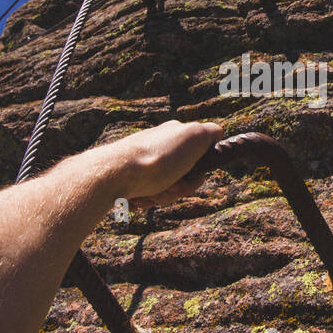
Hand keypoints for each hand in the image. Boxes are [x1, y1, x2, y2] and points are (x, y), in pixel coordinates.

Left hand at [94, 120, 221, 207]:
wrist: (116, 174)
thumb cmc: (157, 159)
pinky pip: (145, 195)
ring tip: (149, 194)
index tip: (193, 177)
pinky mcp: (128, 179)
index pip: (197, 158)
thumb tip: (217, 134)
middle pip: (180, 178)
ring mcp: (142, 163)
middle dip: (178, 189)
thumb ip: (210, 132)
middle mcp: (158, 147)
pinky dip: (144, 200)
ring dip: (161, 196)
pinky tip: (136, 198)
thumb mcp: (195, 137)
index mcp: (173, 135)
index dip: (197, 173)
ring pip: (163, 189)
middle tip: (170, 187)